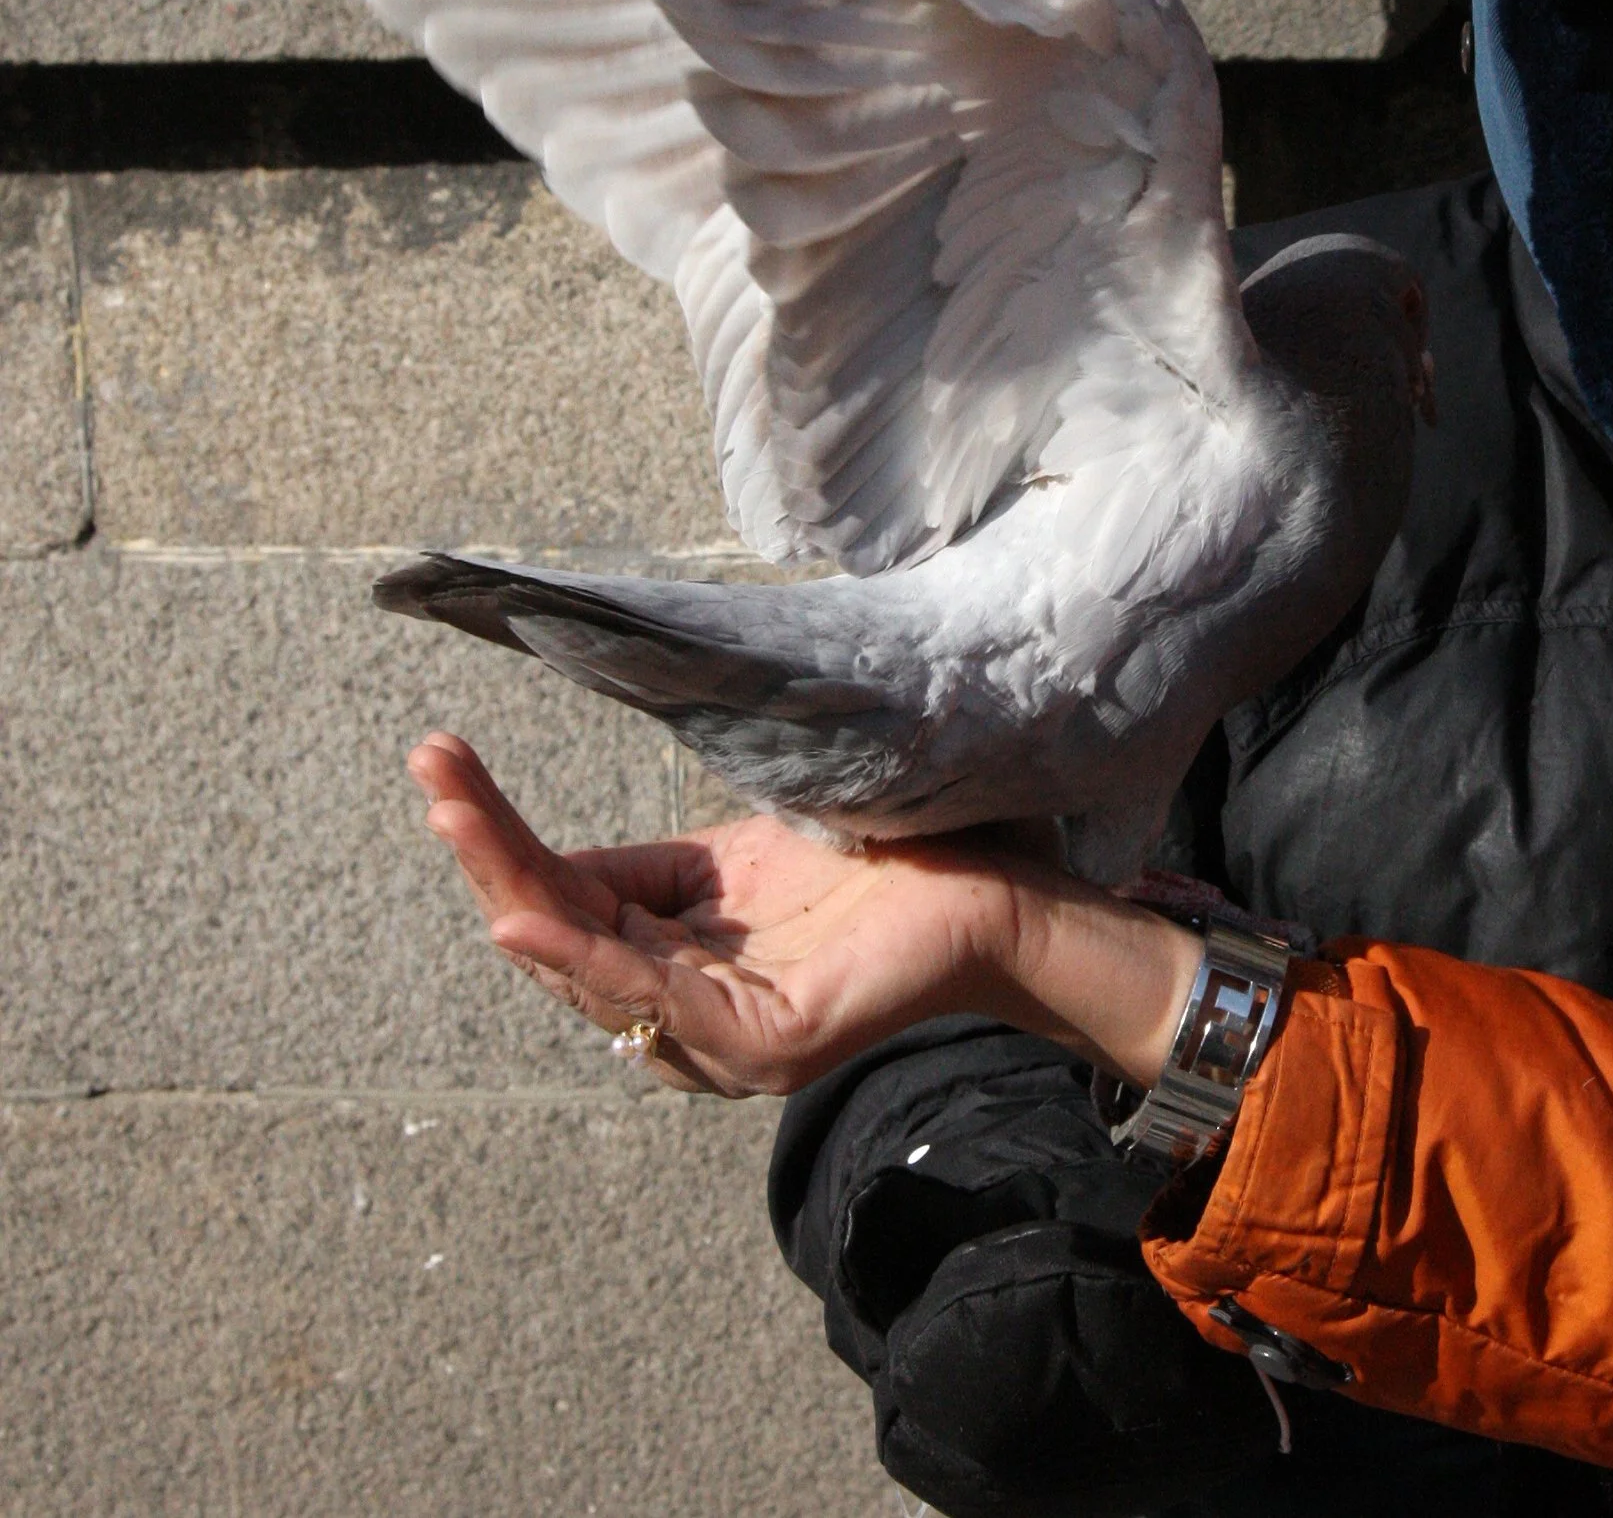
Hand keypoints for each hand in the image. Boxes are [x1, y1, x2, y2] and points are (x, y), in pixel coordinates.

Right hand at [407, 731, 1201, 1095]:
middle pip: (557, 936)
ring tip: (457, 818)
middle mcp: (679, 1020)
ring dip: (515, 886)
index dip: (497, 840)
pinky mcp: (764, 1045)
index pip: (561, 903)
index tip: (440, 762)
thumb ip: (643, 873)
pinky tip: (527, 916)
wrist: (985, 886)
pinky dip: (585, 958)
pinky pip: (656, 1000)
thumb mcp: (727, 860)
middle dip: (487, 853)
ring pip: (590, 963)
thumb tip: (540, 860)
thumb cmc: (863, 870)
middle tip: (432, 775)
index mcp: (667, 972)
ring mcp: (719, 1042)